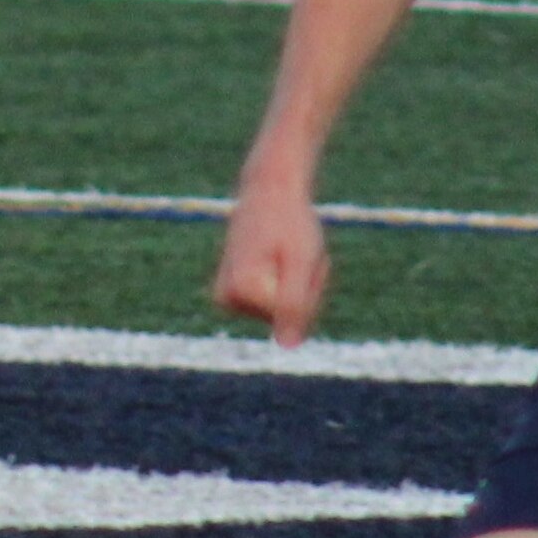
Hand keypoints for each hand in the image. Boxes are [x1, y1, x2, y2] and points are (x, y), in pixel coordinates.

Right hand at [215, 166, 330, 346]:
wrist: (270, 192)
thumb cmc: (290, 222)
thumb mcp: (303, 260)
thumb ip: (295, 303)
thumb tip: (288, 345)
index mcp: (240, 289)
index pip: (295, 315)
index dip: (311, 288)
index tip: (301, 257)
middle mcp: (227, 299)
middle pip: (287, 319)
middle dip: (307, 289)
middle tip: (300, 255)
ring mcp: (230, 301)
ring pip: (284, 313)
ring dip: (302, 286)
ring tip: (291, 254)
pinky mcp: (236, 299)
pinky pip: (277, 307)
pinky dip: (292, 286)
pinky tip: (284, 261)